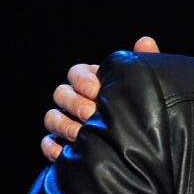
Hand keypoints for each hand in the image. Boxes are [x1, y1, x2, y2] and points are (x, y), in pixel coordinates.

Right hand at [41, 37, 159, 160]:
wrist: (143, 148)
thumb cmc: (144, 109)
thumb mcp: (146, 86)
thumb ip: (144, 64)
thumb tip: (146, 41)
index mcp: (94, 83)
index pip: (76, 72)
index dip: (82, 79)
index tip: (96, 89)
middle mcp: (76, 101)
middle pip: (61, 93)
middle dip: (75, 102)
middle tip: (93, 113)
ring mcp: (67, 124)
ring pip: (51, 117)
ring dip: (64, 124)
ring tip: (83, 133)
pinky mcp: (63, 147)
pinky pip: (47, 144)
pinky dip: (52, 147)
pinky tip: (66, 151)